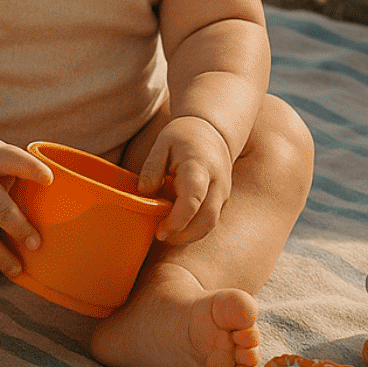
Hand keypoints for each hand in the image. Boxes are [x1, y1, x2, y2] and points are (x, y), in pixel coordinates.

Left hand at [136, 116, 233, 244]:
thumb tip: (145, 193)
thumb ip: (152, 168)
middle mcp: (217, 183)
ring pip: (210, 224)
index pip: (193, 199)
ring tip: (166, 233)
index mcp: (199, 167)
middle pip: (207, 219)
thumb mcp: (162, 144)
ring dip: (189, 236)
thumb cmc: (183, 136)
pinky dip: (194, 229)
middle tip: (160, 235)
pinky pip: (210, 221)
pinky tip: (177, 226)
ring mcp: (223, 193)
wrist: (213, 130)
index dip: (178, 220)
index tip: (160, 230)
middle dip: (184, 235)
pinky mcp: (222, 200)